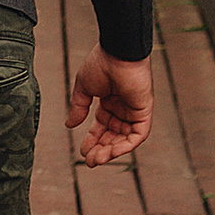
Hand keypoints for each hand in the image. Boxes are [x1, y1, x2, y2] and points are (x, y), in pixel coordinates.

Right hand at [67, 49, 155, 165]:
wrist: (117, 52)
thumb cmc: (101, 63)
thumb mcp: (84, 88)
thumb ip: (79, 107)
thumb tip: (69, 124)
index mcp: (109, 101)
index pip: (101, 127)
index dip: (92, 140)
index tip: (82, 152)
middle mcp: (122, 108)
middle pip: (113, 135)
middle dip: (101, 149)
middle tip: (90, 161)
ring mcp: (134, 110)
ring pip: (124, 138)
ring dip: (112, 151)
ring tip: (97, 160)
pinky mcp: (144, 111)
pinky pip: (138, 134)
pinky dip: (126, 145)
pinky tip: (111, 152)